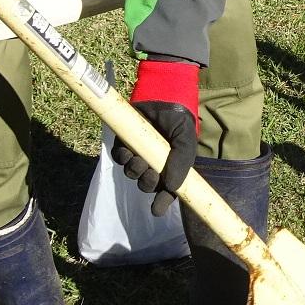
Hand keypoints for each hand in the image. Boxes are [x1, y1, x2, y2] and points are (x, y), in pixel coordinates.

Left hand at [112, 58, 199, 216]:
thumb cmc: (179, 117)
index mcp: (172, 166)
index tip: (156, 211)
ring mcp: (138, 152)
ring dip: (133, 170)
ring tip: (139, 160)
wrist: (163, 93)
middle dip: (146, 183)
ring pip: (131, 172)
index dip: (162, 202)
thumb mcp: (186, 141)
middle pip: (146, 184)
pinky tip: (128, 151)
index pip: (167, 190)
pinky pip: (118, 157)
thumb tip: (171, 187)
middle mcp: (154, 162)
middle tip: (150, 174)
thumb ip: (182, 163)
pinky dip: (122, 157)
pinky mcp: (124, 141)